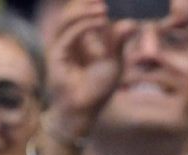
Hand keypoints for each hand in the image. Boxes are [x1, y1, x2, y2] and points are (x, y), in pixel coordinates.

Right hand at [43, 0, 136, 143]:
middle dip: (83, 2)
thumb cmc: (98, 89)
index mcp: (82, 40)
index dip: (89, 3)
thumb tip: (131, 23)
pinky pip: (68, 35)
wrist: (83, 110)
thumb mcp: (113, 62)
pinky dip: (83, 27)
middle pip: (71, 12)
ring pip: (67, 20)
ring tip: (103, 9)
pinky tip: (99, 23)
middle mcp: (69, 40)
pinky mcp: (56, 54)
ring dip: (84, 12)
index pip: (82, 14)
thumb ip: (119, 42)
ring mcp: (61, 46)